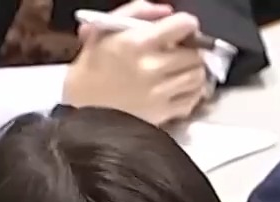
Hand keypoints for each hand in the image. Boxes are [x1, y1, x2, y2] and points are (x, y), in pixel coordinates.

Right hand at [63, 1, 209, 125]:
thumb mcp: (106, 27)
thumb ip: (138, 11)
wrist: (82, 103)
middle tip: (181, 51)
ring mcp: (159, 93)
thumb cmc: (94, 63)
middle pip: (194, 54)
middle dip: (191, 49)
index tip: (183, 29)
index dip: (187, 24)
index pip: (183, 26)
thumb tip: (167, 11)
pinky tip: (179, 87)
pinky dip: (191, 92)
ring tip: (180, 70)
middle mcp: (152, 67)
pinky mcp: (162, 113)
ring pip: (197, 76)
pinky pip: (192, 99)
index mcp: (138, 42)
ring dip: (193, 70)